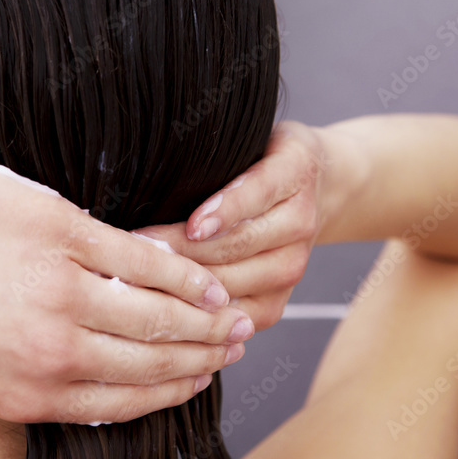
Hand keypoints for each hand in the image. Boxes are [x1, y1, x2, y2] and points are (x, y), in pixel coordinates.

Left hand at [0, 150, 252, 423]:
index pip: (123, 401)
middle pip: (152, 363)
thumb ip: (25, 372)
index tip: (200, 379)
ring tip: (234, 315)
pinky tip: (204, 276)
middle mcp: (48, 356)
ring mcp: (58, 295)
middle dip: (203, 358)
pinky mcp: (59, 236)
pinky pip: (141, 261)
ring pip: (157, 316)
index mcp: (23, 393)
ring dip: (206, 319)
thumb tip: (81, 364)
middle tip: (236, 347)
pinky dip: (182, 271)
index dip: (173, 391)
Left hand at [136, 120, 342, 330]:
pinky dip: (202, 316)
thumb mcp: (252, 141)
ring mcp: (292, 268)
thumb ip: (220, 155)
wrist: (319, 191)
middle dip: (183, 252)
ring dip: (185, 285)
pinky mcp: (278, 302)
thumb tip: (158, 166)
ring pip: (232, 284)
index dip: (222, 212)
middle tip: (138, 250)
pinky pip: (236, 317)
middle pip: (236, 247)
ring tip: (142, 278)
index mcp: (294, 174)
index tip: (191, 225)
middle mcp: (299, 224)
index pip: (254, 195)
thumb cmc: (267, 161)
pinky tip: (166, 307)